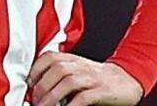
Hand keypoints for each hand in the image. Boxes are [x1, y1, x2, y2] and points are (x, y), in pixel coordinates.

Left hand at [28, 52, 142, 105]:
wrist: (128, 79)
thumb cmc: (99, 77)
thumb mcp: (79, 69)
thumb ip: (61, 74)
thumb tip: (38, 87)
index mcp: (73, 59)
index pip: (50, 57)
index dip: (36, 68)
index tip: (28, 82)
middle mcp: (81, 66)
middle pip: (56, 70)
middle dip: (42, 86)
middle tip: (35, 99)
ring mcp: (92, 78)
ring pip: (68, 82)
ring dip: (52, 96)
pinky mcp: (103, 91)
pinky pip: (84, 97)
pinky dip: (72, 105)